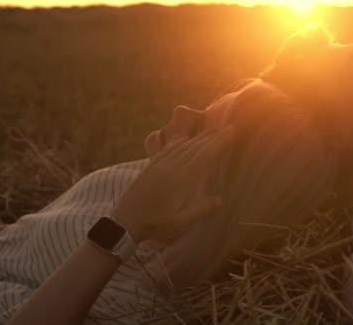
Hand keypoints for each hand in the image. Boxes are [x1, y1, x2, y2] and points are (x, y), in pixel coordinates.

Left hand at [111, 127, 233, 243]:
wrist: (123, 223)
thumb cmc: (154, 226)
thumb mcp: (180, 223)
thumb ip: (201, 210)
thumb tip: (222, 200)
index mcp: (181, 179)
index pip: (204, 156)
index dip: (218, 142)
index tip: (230, 131)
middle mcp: (170, 167)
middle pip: (195, 147)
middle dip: (211, 136)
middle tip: (225, 127)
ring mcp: (158, 165)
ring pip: (181, 146)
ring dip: (197, 138)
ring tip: (209, 132)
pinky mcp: (149, 167)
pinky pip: (167, 149)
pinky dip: (179, 142)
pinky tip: (183, 140)